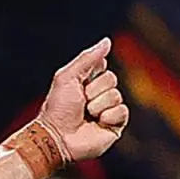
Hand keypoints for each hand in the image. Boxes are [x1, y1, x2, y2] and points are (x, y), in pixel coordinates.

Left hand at [39, 38, 127, 162]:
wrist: (57, 137)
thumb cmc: (57, 108)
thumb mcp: (68, 77)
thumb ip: (87, 58)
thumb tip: (107, 41)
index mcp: (87, 82)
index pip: (102, 65)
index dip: (91, 73)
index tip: (78, 84)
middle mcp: (99, 94)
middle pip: (111, 79)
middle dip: (93, 90)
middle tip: (81, 102)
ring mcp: (108, 110)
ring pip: (116, 95)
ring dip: (98, 105)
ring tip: (86, 115)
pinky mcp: (115, 125)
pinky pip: (122, 111)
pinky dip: (108, 116)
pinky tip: (97, 123)